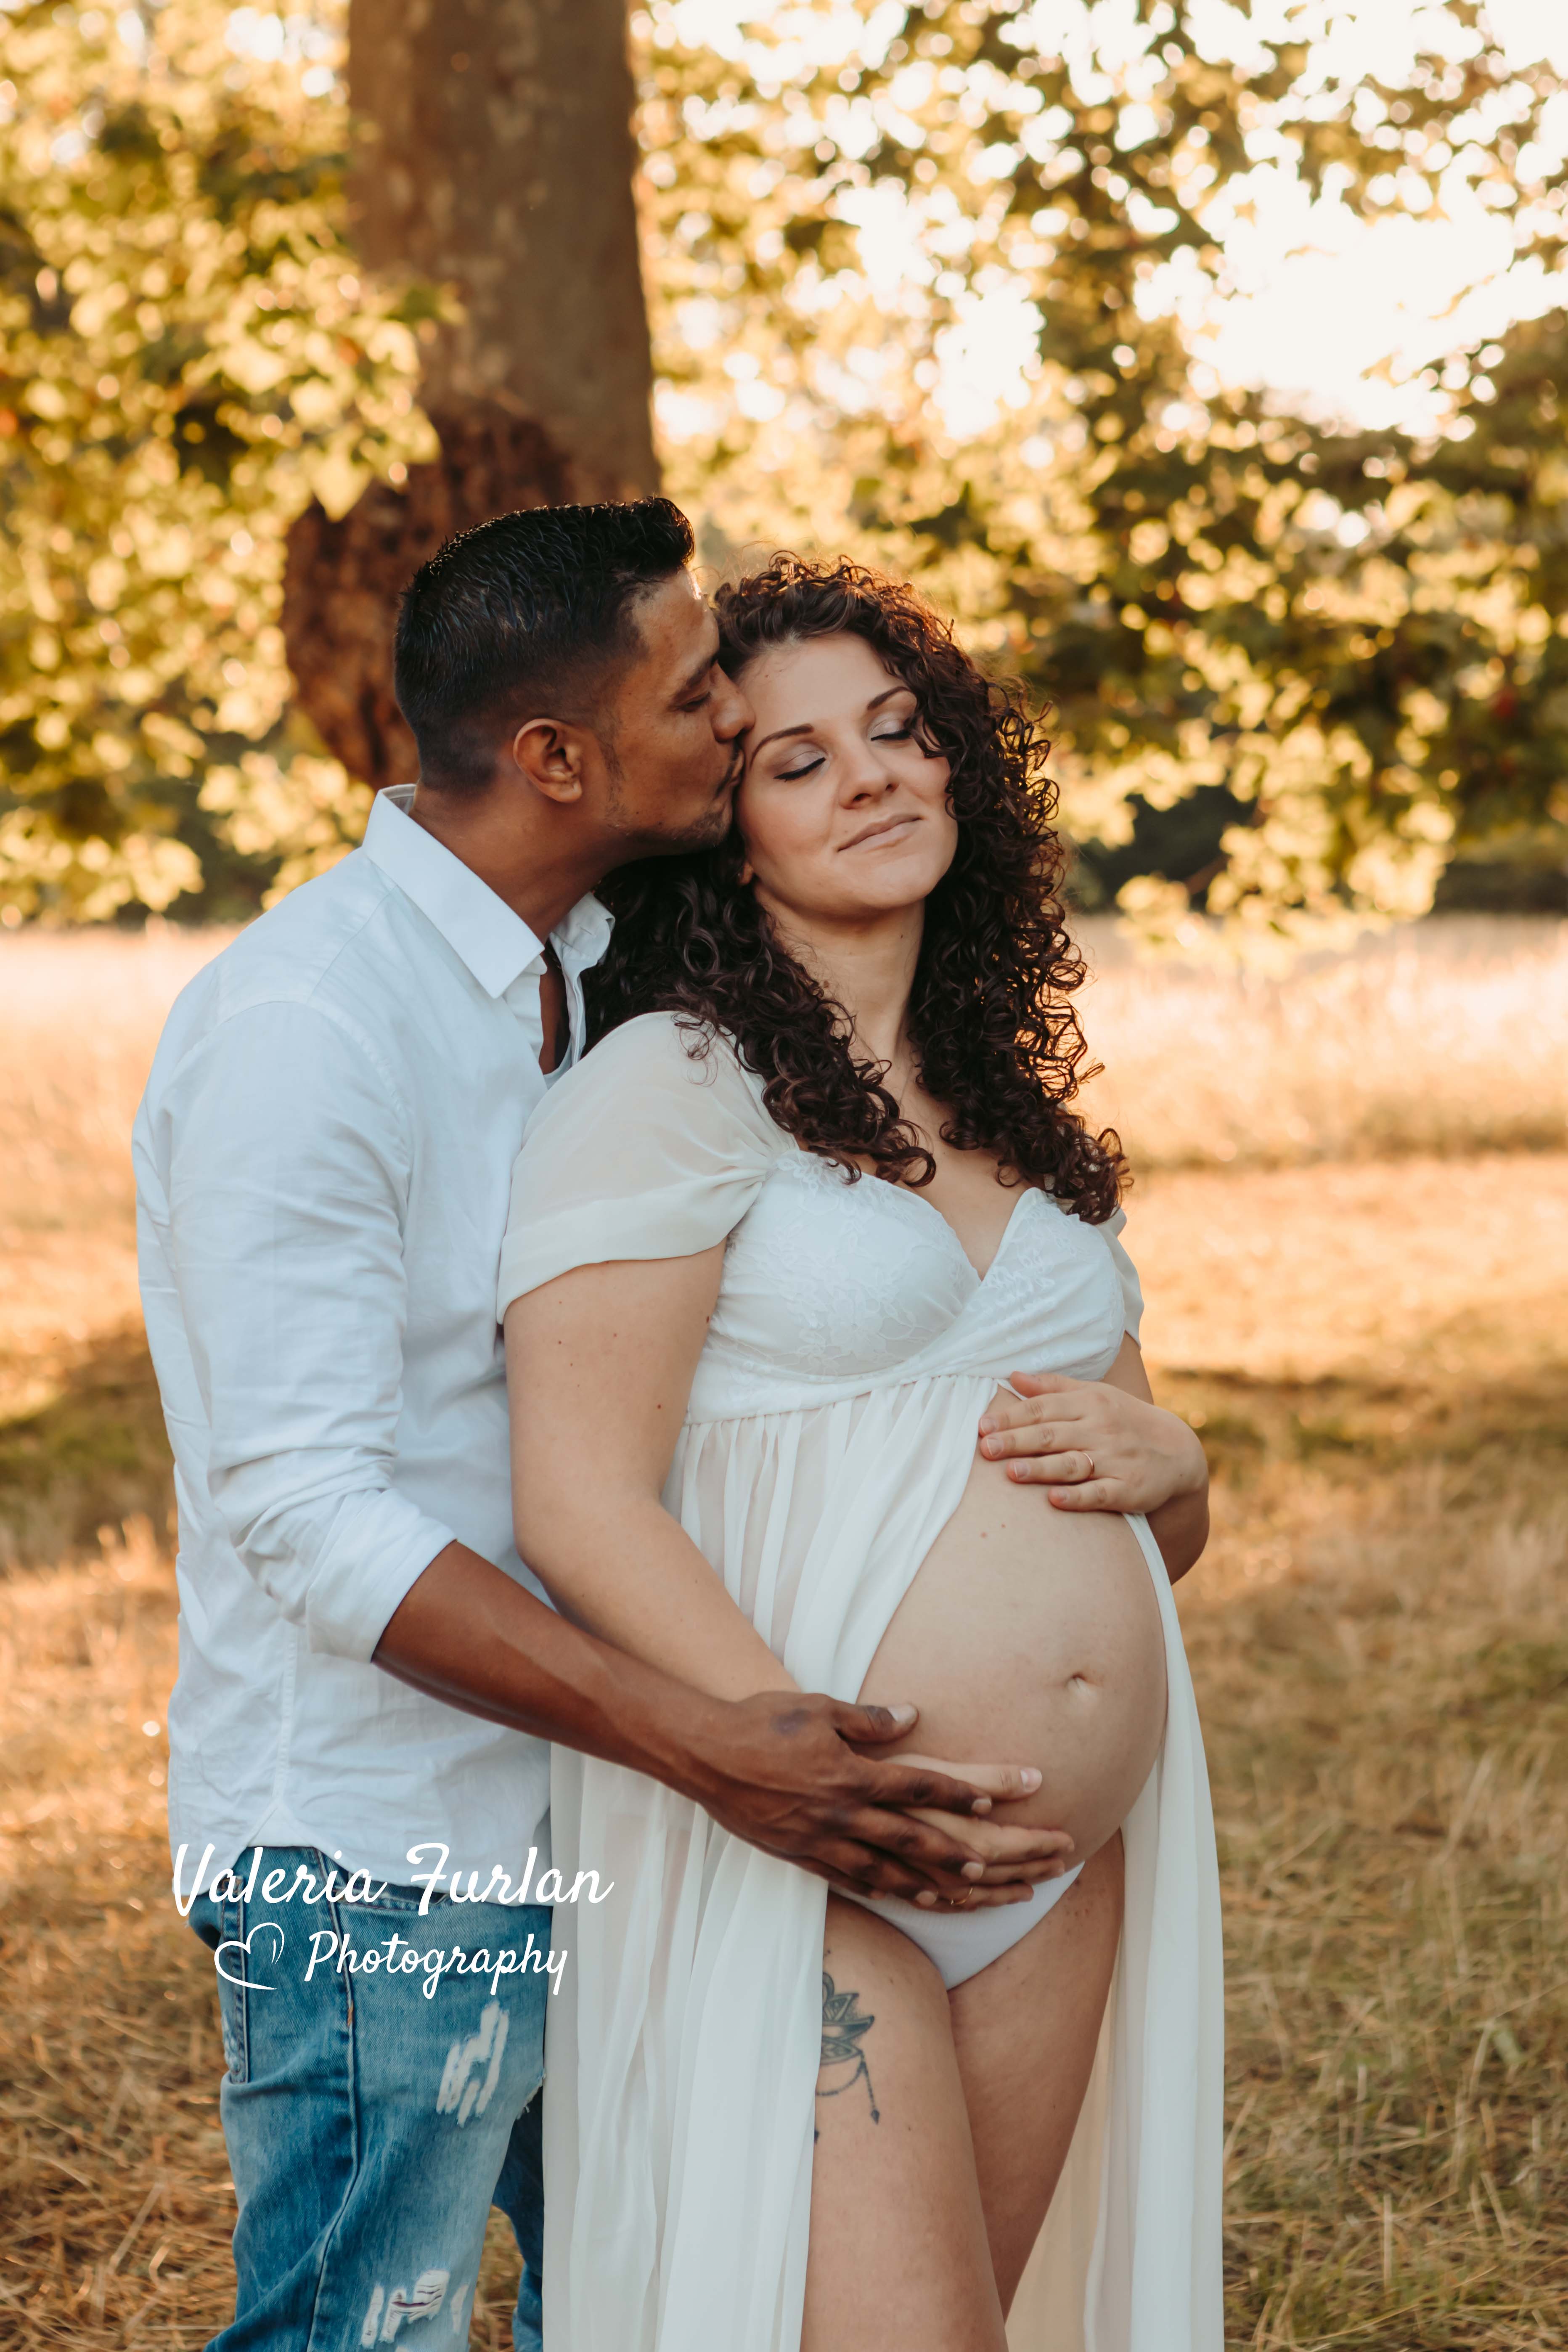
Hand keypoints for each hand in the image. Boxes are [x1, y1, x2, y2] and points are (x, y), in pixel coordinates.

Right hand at [687, 1692, 1072, 1905]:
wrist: (704, 1754)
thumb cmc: (761, 1721)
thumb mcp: (817, 1707)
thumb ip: (868, 1719)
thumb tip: (913, 1717)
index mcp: (850, 1772)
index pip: (918, 1784)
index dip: (960, 1792)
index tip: (996, 1798)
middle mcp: (841, 1812)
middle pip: (913, 1837)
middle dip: (960, 1851)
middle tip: (996, 1863)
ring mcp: (820, 1839)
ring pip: (886, 1869)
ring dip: (929, 1882)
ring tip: (965, 1894)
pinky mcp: (800, 1855)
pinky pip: (849, 1878)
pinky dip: (882, 1890)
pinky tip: (904, 1898)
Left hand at [978, 1369, 1205, 1515]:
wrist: (1177, 1452)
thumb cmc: (1124, 1420)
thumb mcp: (1095, 1395)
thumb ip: (1053, 1387)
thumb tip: (1013, 1376)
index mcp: (1090, 1403)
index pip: (1043, 1409)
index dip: (1012, 1417)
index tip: (982, 1426)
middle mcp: (1100, 1430)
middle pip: (1051, 1435)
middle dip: (1017, 1441)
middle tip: (986, 1449)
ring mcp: (1114, 1460)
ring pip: (1071, 1464)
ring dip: (1040, 1468)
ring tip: (1011, 1472)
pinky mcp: (1127, 1489)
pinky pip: (1099, 1494)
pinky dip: (1077, 1497)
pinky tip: (1054, 1500)